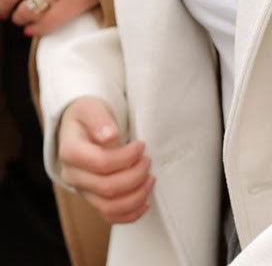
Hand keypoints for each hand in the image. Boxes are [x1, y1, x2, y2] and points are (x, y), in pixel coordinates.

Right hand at [59, 97, 153, 223]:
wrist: (80, 125)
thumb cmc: (87, 115)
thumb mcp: (91, 108)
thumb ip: (99, 119)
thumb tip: (110, 136)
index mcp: (70, 152)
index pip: (101, 163)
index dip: (126, 157)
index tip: (141, 145)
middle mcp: (73, 175)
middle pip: (106, 187)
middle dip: (134, 176)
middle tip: (148, 161)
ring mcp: (82, 189)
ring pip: (108, 207)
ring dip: (135, 197)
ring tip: (150, 180)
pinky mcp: (92, 198)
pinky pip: (109, 215)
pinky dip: (129, 213)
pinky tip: (144, 202)